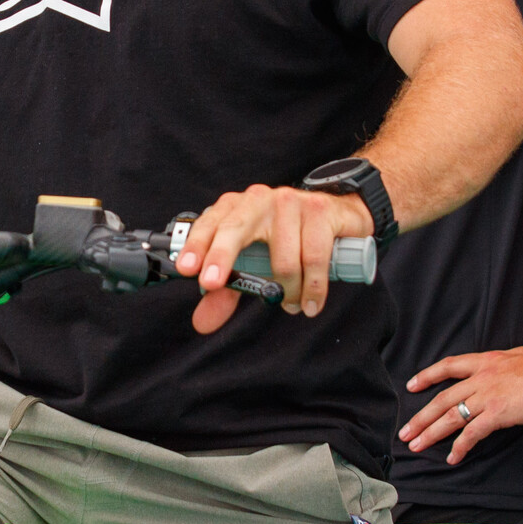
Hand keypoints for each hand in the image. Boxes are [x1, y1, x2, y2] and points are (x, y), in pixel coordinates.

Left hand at [173, 184, 369, 334]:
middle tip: (210, 284)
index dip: (196, 247)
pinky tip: (311, 302)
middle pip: (234, 229)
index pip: (209, 225)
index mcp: (234, 208)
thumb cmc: (286, 239)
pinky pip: (314, 259)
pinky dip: (313, 288)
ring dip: (288, 292)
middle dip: (220, 257)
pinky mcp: (320, 210)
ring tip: (291, 303)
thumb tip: (203, 323)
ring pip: (283, 260)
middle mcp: (258, 200)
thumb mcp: (254, 263)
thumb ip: (227, 292)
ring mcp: (290, 202)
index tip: (186, 270)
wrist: (336, 214)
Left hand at [400, 308, 522, 462]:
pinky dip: (460, 446)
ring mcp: (488, 395)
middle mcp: (482, 377)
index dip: (428, 375)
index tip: (412, 385)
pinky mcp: (499, 412)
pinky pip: (472, 432)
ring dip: (430, 432)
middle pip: (442, 397)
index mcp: (488, 360)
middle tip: (405, 431)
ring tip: (415, 445)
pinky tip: (452, 458)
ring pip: (450, 415)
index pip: (449, 366)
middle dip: (421, 416)